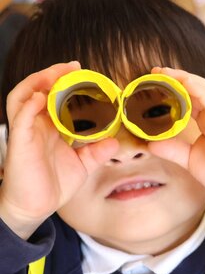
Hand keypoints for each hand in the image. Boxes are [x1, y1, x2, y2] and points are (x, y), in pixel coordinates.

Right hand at [0, 62, 119, 238]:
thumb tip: (115, 142)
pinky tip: (40, 97)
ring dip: (38, 82)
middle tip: (73, 66)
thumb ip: (96, 152)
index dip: (66, 82)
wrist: (35, 207)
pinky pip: (20, 119)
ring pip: (23, 97)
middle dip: (52, 74)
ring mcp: (25, 132)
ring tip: (56, 73)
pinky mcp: (19, 144)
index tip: (84, 72)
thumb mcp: (82, 165)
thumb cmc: (53, 183)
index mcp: (49, 126)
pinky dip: (28, 105)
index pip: (54, 96)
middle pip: (37, 89)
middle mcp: (35, 124)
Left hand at [147, 67, 204, 196]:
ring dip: (185, 79)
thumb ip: (172, 149)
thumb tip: (150, 144)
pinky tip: (186, 82)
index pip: (190, 96)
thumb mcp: (190, 159)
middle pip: (197, 87)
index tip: (155, 79)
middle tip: (156, 71)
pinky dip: (200, 91)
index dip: (174, 86)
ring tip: (167, 73)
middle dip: (177, 77)